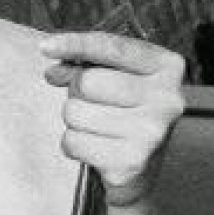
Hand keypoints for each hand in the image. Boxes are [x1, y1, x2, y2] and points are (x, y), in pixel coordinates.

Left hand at [41, 30, 185, 206]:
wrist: (142, 171)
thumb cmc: (125, 115)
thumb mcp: (115, 79)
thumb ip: (85, 66)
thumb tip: (54, 71)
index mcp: (168, 68)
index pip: (114, 47)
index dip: (75, 44)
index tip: (45, 47)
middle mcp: (167, 99)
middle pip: (87, 81)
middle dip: (76, 93)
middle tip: (92, 105)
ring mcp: (152, 133)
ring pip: (75, 113)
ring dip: (74, 122)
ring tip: (97, 129)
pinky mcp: (131, 162)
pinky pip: (73, 142)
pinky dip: (73, 145)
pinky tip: (95, 148)